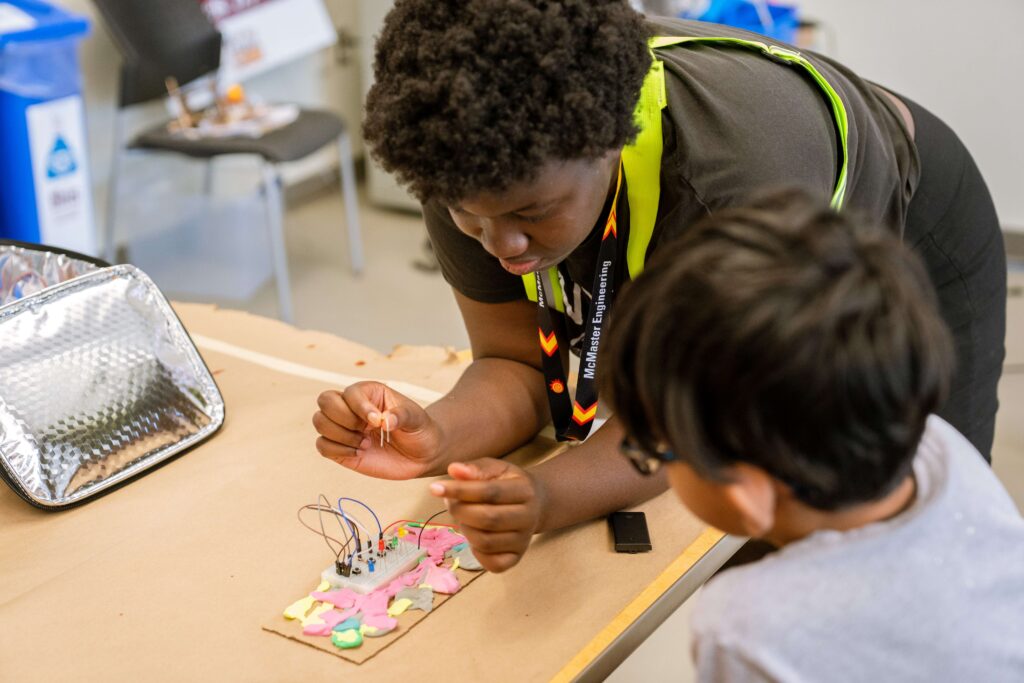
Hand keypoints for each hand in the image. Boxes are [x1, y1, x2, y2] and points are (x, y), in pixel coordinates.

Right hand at [313, 382, 443, 478]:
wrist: (422, 455)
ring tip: (365, 443)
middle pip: (325, 401)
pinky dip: (337, 450)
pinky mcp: (340, 448)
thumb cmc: (419, 430)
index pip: (350, 392)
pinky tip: (359, 452)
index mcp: (369, 393)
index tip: (378, 422)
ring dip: (341, 435)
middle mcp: (352, 407)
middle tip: (366, 431)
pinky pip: (321, 445)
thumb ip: (401, 416)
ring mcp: (344, 427)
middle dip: (344, 418)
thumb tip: (384, 421)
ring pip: (319, 421)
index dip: (359, 407)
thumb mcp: (416, 418)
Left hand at [429, 458, 546, 572]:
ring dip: (465, 529)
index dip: (460, 490)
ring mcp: (524, 541)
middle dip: (459, 511)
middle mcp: (529, 517)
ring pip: (485, 542)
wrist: (535, 504)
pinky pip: (491, 563)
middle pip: (487, 519)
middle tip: (450, 503)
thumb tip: (454, 470)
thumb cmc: (507, 483)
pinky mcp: (516, 558)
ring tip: (463, 517)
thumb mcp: (495, 468)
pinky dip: (475, 551)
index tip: (435, 488)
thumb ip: (475, 469)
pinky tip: (473, 535)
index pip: (489, 492)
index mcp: (525, 490)